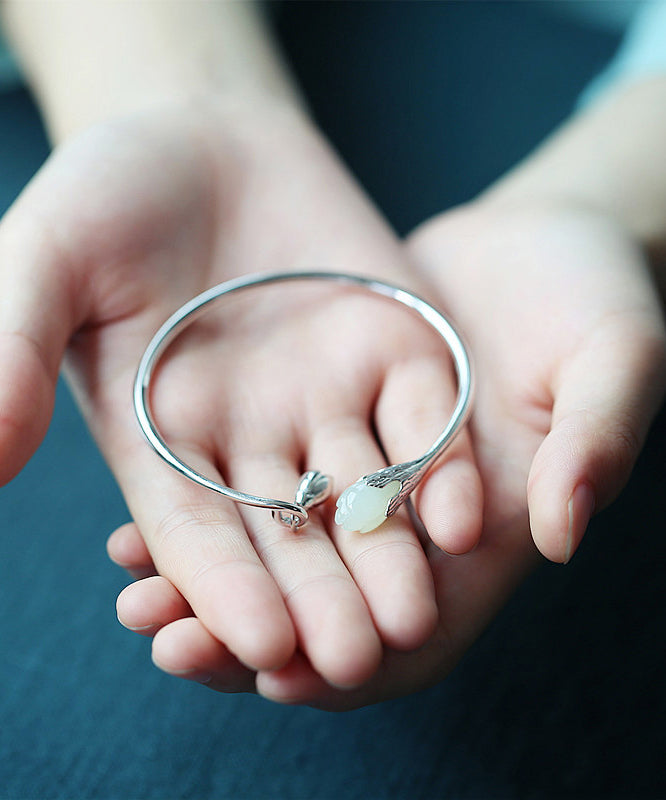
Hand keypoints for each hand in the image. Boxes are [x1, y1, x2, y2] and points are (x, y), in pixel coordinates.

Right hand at [0, 99, 481, 693]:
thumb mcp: (47, 260)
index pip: (198, 534)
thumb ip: (8, 351)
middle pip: (291, 535)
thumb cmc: (110, 191)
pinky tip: (461, 517)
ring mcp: (330, 398)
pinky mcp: (393, 352)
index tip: (256, 644)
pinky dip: (440, 467)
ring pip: (364, 495)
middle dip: (321, 597)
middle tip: (353, 663)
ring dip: (390, 556)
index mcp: (167, 442)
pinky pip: (423, 420)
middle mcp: (255, 438)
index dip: (223, 589)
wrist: (204, 132)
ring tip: (415, 619)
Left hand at [110, 197, 665, 708]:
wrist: (541, 241)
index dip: (355, 666)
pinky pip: (260, 476)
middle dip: (250, 633)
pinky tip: (139, 517)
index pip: (419, 633)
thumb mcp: (614, 358)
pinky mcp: (324, 417)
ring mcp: (362, 467)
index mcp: (486, 531)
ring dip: (209, 579)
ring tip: (131, 594)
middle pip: (329, 603)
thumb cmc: (598, 298)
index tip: (278, 676)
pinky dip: (209, 502)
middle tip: (167, 642)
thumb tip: (560, 533)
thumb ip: (595, 439)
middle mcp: (412, 517)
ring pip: (280, 548)